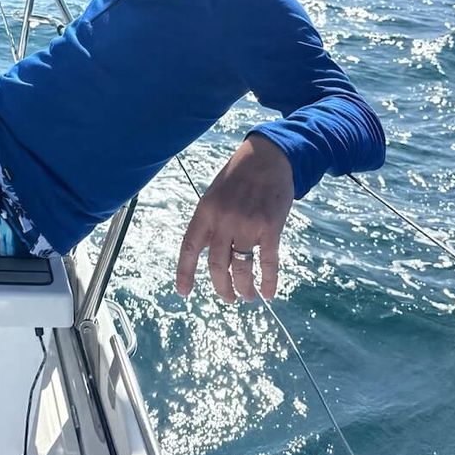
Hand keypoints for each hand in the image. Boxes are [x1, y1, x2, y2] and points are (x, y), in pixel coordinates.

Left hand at [175, 134, 293, 302]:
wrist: (269, 156)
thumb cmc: (240, 176)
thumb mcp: (215, 195)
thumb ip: (210, 222)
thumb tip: (206, 251)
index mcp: (205, 211)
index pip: (190, 248)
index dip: (185, 273)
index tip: (184, 292)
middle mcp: (223, 220)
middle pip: (217, 266)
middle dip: (222, 287)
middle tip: (228, 297)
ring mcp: (247, 224)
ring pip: (242, 269)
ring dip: (244, 288)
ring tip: (246, 296)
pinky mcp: (270, 227)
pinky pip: (268, 262)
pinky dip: (268, 281)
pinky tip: (268, 292)